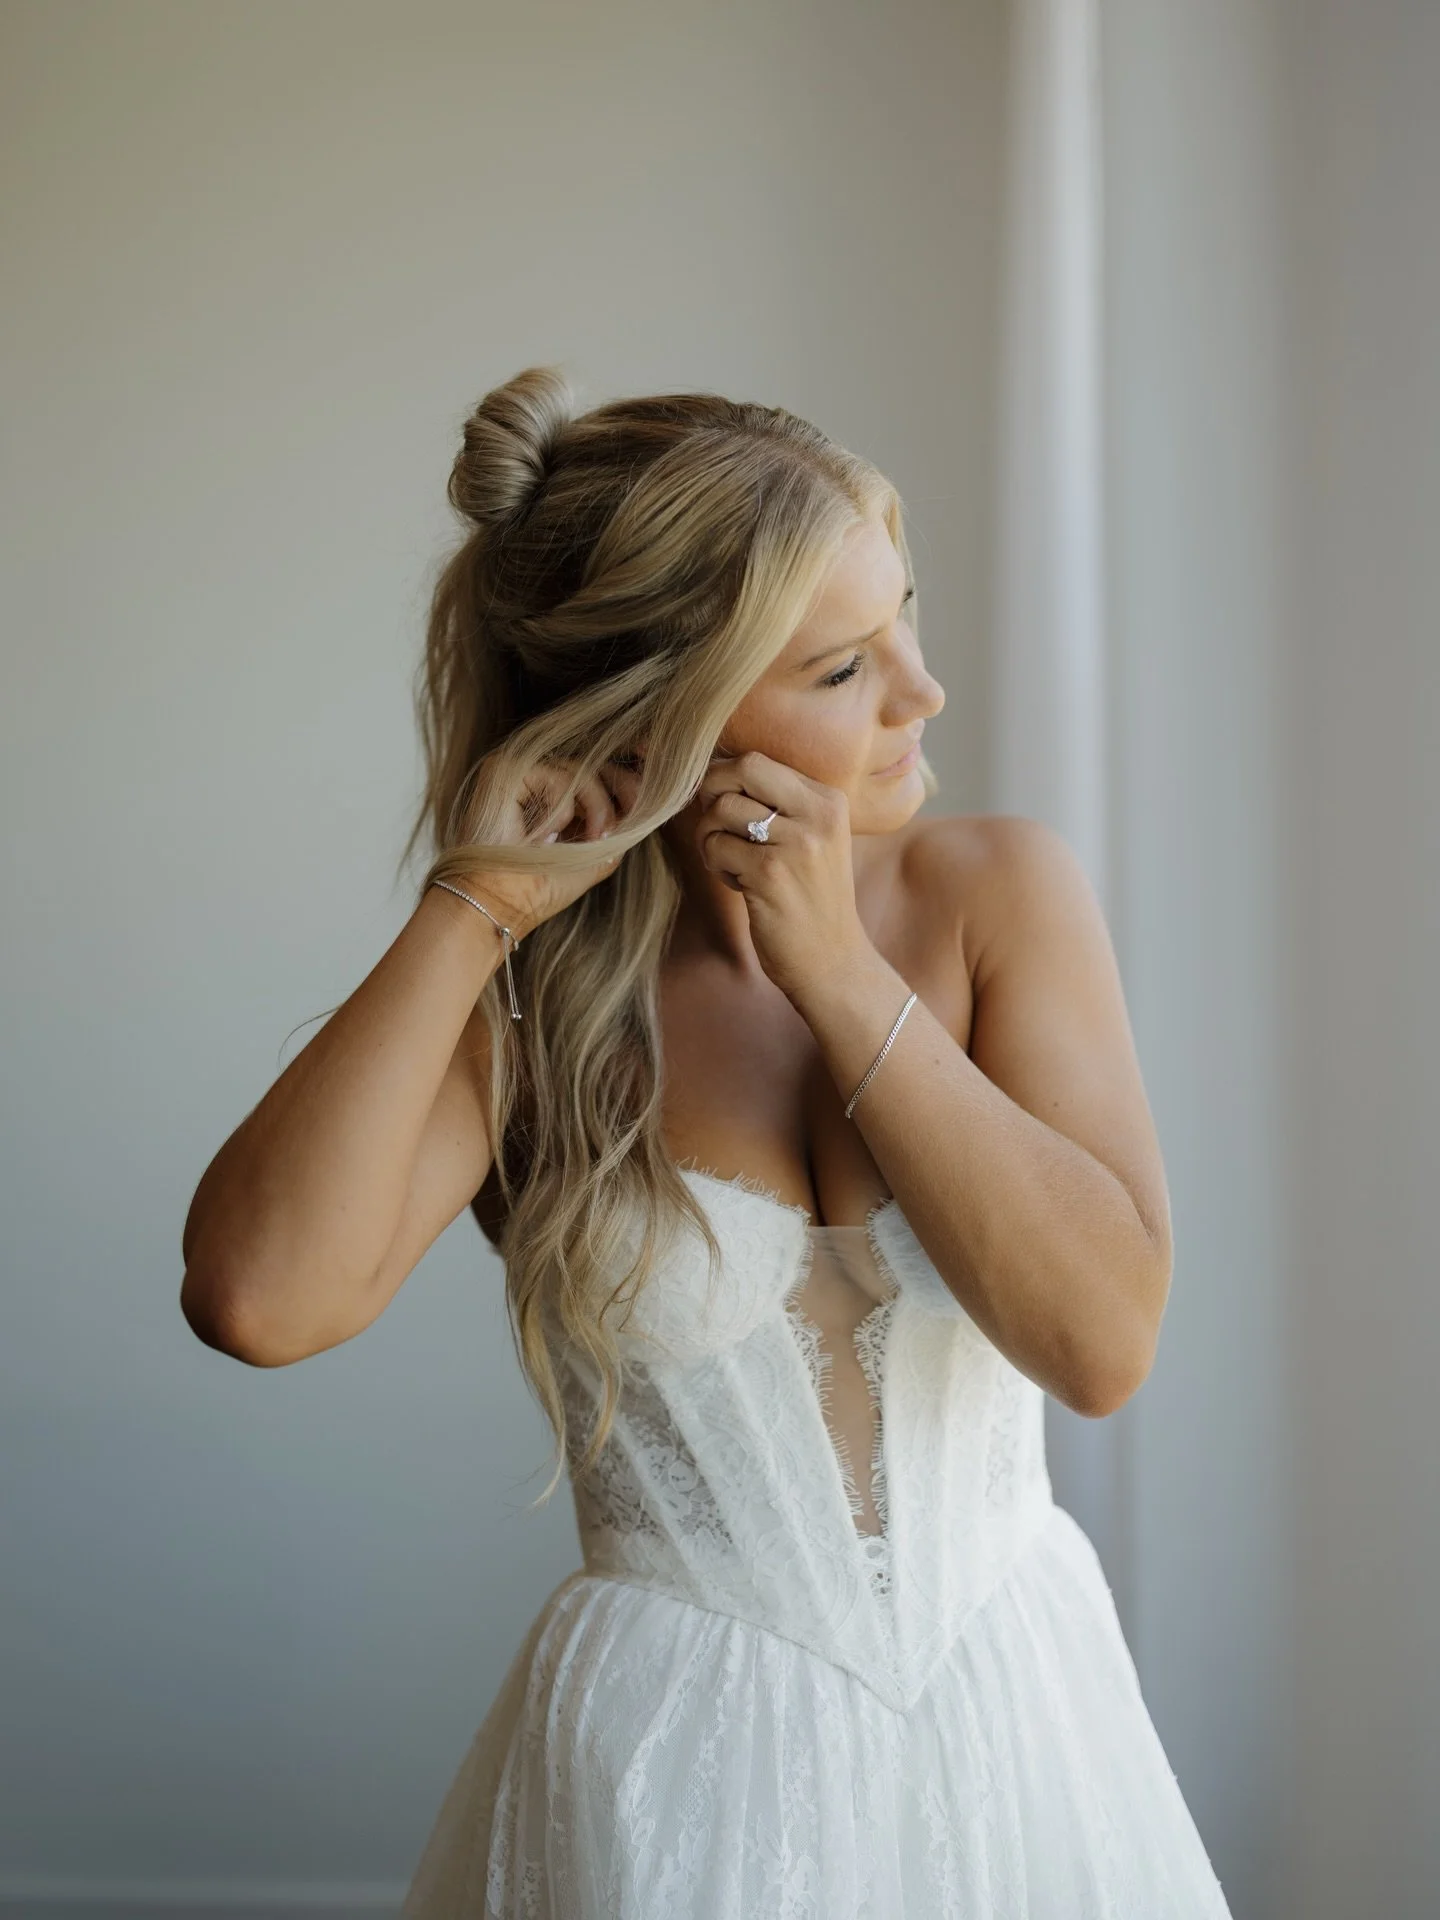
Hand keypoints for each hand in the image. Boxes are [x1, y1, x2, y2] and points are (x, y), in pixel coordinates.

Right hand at [454, 754, 640, 939]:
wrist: (498, 904)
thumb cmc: (538, 888)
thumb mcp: (595, 857)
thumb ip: (619, 827)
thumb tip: (651, 805)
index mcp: (554, 795)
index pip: (599, 770)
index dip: (630, 777)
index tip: (650, 789)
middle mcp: (536, 777)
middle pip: (596, 762)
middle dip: (626, 788)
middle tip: (637, 813)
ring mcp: (520, 770)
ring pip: (583, 770)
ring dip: (598, 810)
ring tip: (590, 842)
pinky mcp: (506, 769)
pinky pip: (557, 777)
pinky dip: (561, 811)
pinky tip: (542, 838)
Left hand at [694, 750, 871, 999]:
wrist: (833, 961)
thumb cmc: (812, 899)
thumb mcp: (813, 840)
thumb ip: (778, 805)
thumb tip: (714, 772)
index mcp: (829, 800)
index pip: (760, 761)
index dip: (726, 777)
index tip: (720, 803)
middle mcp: (818, 815)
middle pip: (742, 769)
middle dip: (711, 790)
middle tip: (713, 823)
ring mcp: (796, 843)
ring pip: (721, 810)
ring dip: (711, 837)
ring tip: (732, 862)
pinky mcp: (770, 873)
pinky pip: (717, 847)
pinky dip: (717, 866)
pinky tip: (740, 884)